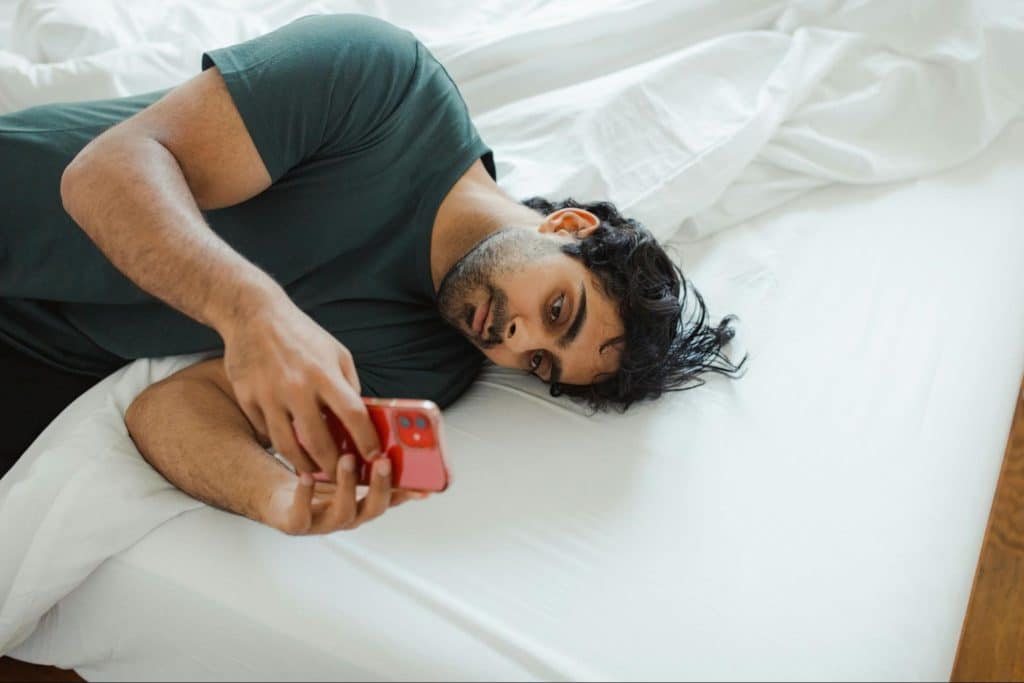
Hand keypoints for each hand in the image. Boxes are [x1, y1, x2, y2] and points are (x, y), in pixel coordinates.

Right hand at [220, 294, 381, 478]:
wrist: (254, 315)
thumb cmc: (302, 336)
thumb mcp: (336, 353)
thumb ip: (348, 386)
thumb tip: (360, 420)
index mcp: (324, 373)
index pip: (353, 415)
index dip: (366, 440)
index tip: (374, 457)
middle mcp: (296, 386)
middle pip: (319, 441)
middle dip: (334, 466)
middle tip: (343, 477)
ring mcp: (269, 395)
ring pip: (288, 446)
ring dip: (305, 466)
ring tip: (316, 473)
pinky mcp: (248, 399)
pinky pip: (266, 432)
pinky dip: (280, 444)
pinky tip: (291, 448)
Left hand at [263, 454, 428, 534]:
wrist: (277, 495)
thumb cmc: (316, 475)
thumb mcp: (345, 460)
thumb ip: (366, 450)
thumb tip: (388, 424)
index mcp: (364, 501)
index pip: (395, 498)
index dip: (411, 493)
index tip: (424, 481)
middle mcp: (349, 515)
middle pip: (374, 507)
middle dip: (381, 485)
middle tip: (384, 461)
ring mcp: (324, 522)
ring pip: (343, 512)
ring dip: (347, 486)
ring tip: (346, 460)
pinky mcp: (297, 524)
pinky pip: (302, 515)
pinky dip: (305, 494)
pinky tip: (307, 476)